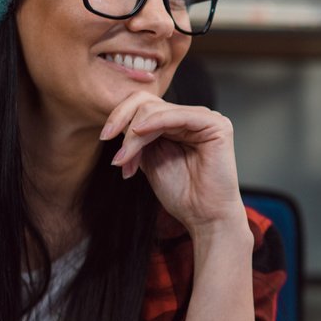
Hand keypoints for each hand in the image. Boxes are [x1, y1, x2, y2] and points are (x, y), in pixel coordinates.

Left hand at [101, 93, 244, 234]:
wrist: (204, 217)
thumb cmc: (181, 193)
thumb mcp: (149, 159)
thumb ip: (136, 138)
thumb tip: (116, 120)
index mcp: (177, 122)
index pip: (143, 105)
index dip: (119, 117)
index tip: (104, 138)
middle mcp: (192, 116)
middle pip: (147, 103)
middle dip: (124, 127)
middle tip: (118, 157)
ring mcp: (205, 118)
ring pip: (157, 109)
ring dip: (135, 136)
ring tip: (127, 160)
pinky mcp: (216, 125)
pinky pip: (178, 115)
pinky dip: (154, 122)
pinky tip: (139, 133)